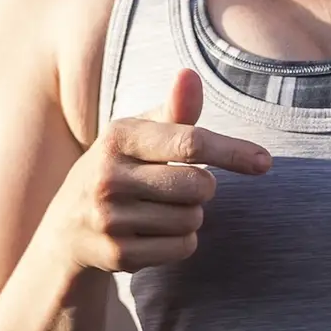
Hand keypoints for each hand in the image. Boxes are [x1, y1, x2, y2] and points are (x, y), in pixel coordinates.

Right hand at [50, 69, 269, 272]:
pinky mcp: (117, 256)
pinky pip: (182, 248)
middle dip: (204, 187)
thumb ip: (174, 109)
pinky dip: (182, 242)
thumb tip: (190, 74)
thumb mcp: (139, 134)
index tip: (264, 161)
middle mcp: (108, 176)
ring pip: (192, 220)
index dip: (231, 151)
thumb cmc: (120, 168)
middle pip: (199, 185)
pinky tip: (155, 233)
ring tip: (161, 208)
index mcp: (118, 136)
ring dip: (191, 215)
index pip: (189, 142)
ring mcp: (109, 219)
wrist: (67, 227)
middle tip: (182, 185)